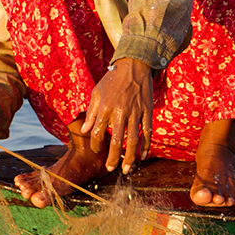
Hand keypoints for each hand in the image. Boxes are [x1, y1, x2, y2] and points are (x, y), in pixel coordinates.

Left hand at [81, 58, 152, 172]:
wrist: (134, 65)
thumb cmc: (112, 80)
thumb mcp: (96, 93)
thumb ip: (91, 113)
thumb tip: (86, 130)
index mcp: (105, 107)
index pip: (99, 132)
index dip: (96, 144)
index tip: (96, 149)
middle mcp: (120, 112)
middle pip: (116, 141)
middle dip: (112, 158)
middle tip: (110, 169)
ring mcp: (136, 112)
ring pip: (133, 140)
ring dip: (129, 157)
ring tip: (127, 169)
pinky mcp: (147, 111)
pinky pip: (147, 132)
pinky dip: (145, 146)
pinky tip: (142, 156)